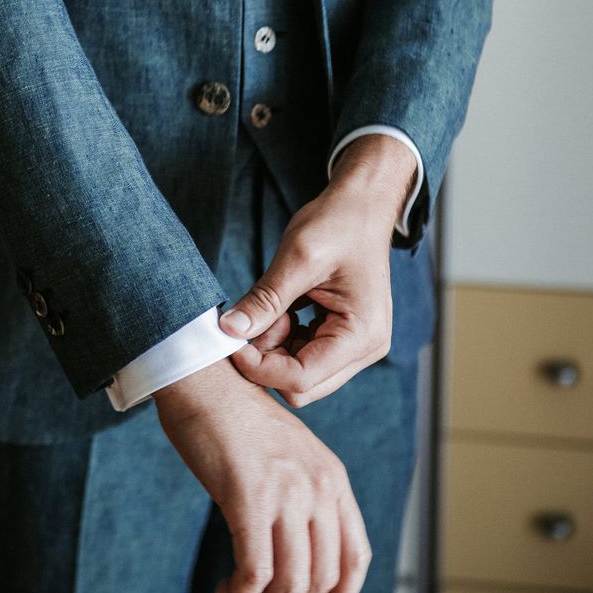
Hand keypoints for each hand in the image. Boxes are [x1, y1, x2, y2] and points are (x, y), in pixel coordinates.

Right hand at [154, 358, 370, 592]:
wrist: (208, 382)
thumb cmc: (238, 420)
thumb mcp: (290, 454)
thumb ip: (303, 494)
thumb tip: (296, 548)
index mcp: (332, 477)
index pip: (355, 556)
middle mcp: (318, 485)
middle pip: (322, 577)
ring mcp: (287, 490)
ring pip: (290, 581)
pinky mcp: (250, 495)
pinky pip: (254, 570)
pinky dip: (241, 591)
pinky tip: (226, 587)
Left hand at [218, 135, 415, 406]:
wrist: (362, 206)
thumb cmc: (339, 223)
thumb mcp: (298, 258)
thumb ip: (265, 300)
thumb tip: (227, 331)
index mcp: (361, 335)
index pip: (301, 378)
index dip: (258, 366)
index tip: (231, 338)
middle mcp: (365, 349)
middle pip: (301, 386)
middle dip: (268, 358)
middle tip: (255, 317)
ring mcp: (356, 347)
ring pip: (298, 374)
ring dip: (274, 348)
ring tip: (274, 307)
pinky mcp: (342, 339)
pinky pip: (303, 357)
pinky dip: (283, 339)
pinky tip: (284, 309)